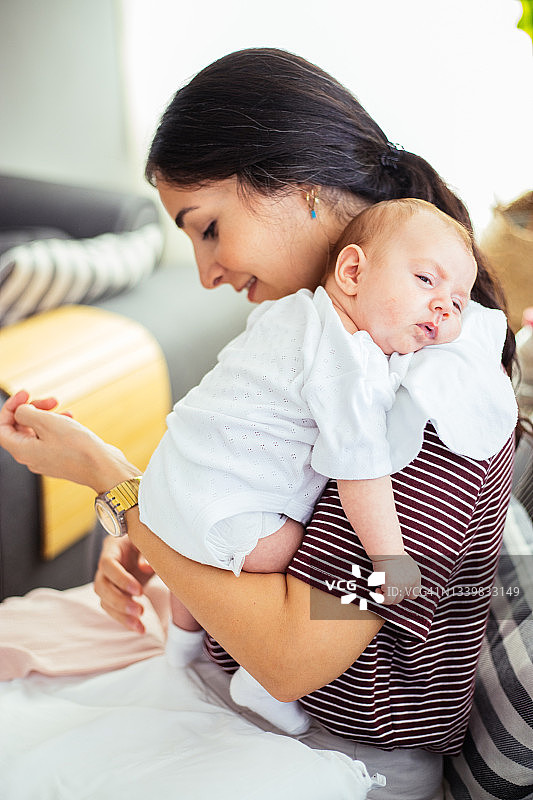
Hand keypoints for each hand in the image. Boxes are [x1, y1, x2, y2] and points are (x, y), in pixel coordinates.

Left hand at [0, 390, 138, 491]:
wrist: (103, 467)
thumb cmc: (76, 447)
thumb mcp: (47, 422)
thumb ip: (27, 413)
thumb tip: (22, 411)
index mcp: (22, 450)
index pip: (2, 428)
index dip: (10, 408)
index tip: (25, 395)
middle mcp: (30, 457)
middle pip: (20, 428)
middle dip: (32, 409)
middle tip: (50, 400)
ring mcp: (45, 459)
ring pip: (37, 432)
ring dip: (47, 416)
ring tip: (62, 408)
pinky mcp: (60, 458)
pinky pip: (51, 439)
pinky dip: (57, 426)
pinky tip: (71, 419)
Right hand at [94, 534, 155, 632]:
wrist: (140, 547)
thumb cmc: (144, 541)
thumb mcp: (148, 541)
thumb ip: (146, 552)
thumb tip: (145, 567)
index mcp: (112, 549)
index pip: (107, 565)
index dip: (120, 579)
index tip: (139, 590)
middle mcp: (105, 567)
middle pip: (102, 587)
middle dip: (119, 601)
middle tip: (139, 611)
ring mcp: (107, 582)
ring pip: (105, 602)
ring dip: (121, 616)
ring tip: (140, 625)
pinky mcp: (113, 594)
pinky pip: (113, 610)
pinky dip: (125, 620)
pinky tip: (139, 629)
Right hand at [371, 553, 421, 605]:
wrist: (387, 549)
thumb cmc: (392, 552)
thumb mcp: (404, 563)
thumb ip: (404, 573)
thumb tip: (395, 580)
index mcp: (416, 577)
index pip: (413, 593)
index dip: (403, 593)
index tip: (394, 588)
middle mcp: (411, 583)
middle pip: (403, 597)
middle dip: (393, 594)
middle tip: (384, 587)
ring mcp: (402, 586)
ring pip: (395, 600)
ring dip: (386, 596)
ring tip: (379, 589)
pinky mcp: (392, 587)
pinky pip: (387, 600)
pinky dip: (381, 598)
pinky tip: (376, 591)